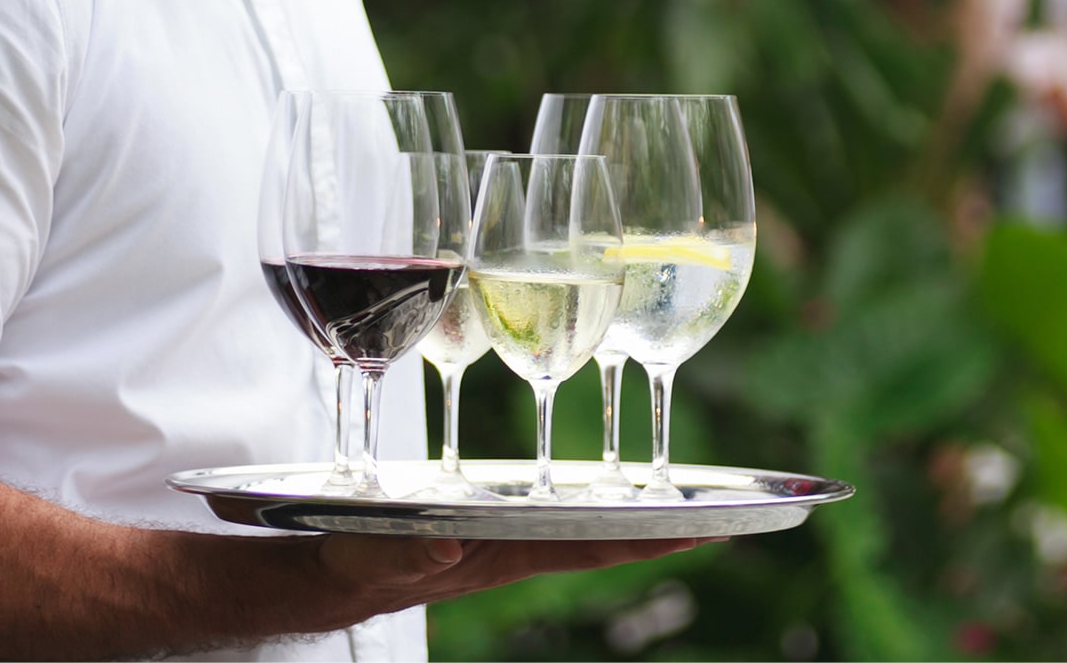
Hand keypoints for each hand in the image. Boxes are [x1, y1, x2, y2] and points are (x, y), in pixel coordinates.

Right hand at [315, 534, 720, 618]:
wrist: (333, 573)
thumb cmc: (355, 563)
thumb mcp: (372, 555)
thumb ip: (406, 551)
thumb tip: (446, 546)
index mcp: (503, 554)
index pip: (590, 545)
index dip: (647, 537)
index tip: (704, 531)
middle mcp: (520, 545)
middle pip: (609, 536)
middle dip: (668, 527)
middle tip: (733, 516)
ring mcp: (512, 535)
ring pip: (592, 526)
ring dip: (642, 516)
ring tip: (699, 504)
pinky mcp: (496, 523)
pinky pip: (562, 514)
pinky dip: (600, 504)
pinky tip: (624, 493)